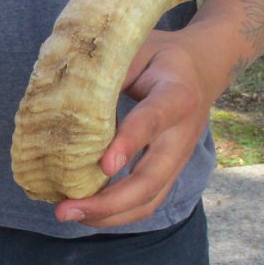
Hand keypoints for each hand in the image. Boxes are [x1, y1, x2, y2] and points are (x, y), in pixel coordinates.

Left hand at [54, 29, 215, 228]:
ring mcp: (179, 157)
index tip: (102, 165)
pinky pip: (148, 201)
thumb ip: (109, 71)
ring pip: (150, 198)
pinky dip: (117, 214)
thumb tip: (62, 96)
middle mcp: (183, 132)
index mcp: (177, 93)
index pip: (152, 120)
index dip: (129, 143)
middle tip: (67, 208)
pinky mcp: (171, 171)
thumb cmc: (159, 56)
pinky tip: (86, 214)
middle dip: (109, 201)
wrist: (201, 67)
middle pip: (151, 178)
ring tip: (70, 215)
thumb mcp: (137, 49)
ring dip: (109, 215)